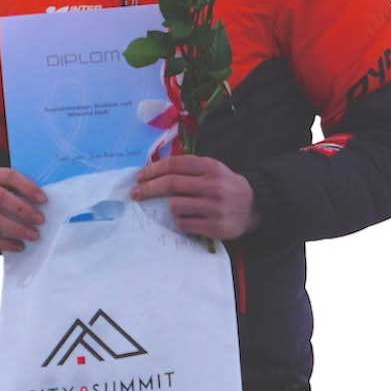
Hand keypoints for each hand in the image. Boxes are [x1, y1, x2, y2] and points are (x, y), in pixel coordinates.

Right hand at [0, 167, 46, 252]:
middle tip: (40, 220)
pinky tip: (18, 246)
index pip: (7, 175)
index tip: (43, 200)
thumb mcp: (2, 192)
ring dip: (15, 228)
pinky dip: (3, 243)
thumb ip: (18, 192)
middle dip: (22, 209)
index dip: (27, 186)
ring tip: (33, 235)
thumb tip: (46, 201)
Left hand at [131, 155, 260, 240]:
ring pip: (175, 205)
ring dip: (171, 207)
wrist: (254, 206)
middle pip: (171, 184)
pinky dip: (181, 221)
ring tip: (180, 207)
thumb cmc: (225, 186)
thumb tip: (153, 172)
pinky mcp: (213, 226)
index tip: (139, 176)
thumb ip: (189, 169)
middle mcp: (212, 185)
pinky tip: (189, 219)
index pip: (175, 165)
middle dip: (148, 188)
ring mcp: (213, 207)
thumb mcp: (212, 170)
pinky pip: (183, 223)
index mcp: (210, 167)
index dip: (153, 170)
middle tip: (136, 193)